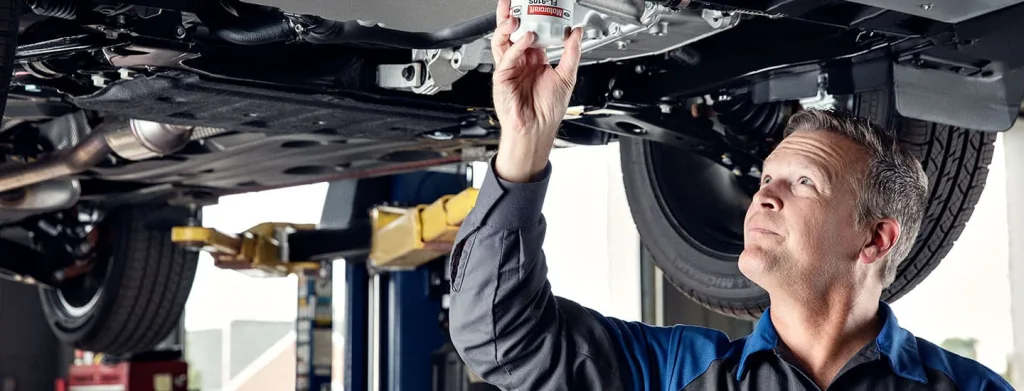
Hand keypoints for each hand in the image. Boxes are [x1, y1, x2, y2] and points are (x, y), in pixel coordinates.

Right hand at [491, 0, 583, 181]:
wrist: (537, 129)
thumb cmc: (548, 110)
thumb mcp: (567, 76)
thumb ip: (572, 52)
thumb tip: (577, 32)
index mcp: (534, 60)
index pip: (531, 33)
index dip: (533, 20)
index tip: (539, 8)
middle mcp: (520, 62)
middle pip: (512, 33)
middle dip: (511, 16)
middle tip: (514, 2)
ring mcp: (509, 69)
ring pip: (503, 41)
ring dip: (507, 27)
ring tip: (516, 17)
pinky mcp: (502, 78)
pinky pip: (507, 57)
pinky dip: (516, 47)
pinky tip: (526, 40)